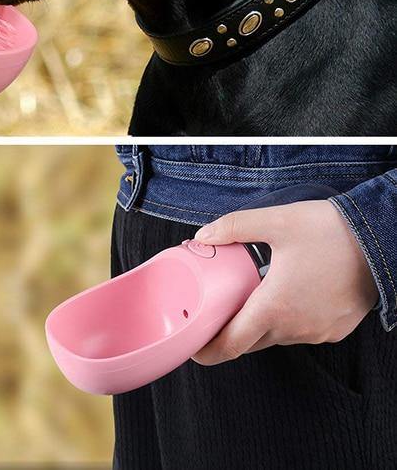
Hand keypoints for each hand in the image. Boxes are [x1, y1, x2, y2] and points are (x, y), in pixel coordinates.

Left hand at [191, 200, 377, 364]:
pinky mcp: (335, 328)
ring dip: (258, 322)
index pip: (232, 344)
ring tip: (245, 297)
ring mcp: (318, 331)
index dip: (208, 350)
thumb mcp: (275, 220)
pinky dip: (284, 319)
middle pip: (251, 341)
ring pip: (276, 336)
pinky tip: (280, 294)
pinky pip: (300, 331)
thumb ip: (233, 227)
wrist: (382, 241)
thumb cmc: (331, 232)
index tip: (192, 347)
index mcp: (275, 308)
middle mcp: (296, 328)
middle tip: (212, 313)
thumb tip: (204, 235)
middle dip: (229, 331)